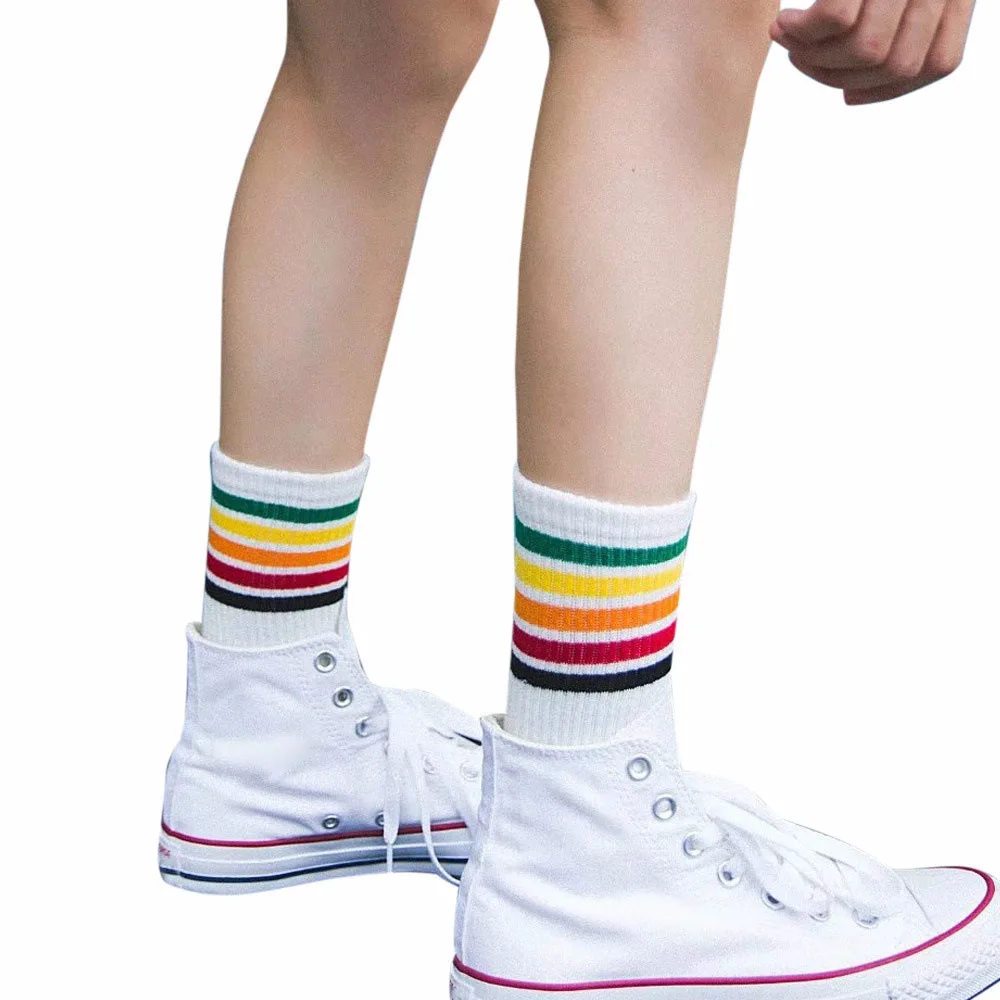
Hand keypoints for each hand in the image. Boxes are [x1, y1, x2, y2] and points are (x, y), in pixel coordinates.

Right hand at [770, 0, 975, 104]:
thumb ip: (893, 22)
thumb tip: (852, 94)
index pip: (938, 63)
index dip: (888, 91)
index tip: (848, 95)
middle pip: (898, 64)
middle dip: (839, 76)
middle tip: (798, 58)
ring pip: (867, 50)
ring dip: (816, 57)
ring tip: (787, 36)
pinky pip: (837, 20)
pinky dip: (804, 31)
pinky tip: (783, 23)